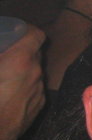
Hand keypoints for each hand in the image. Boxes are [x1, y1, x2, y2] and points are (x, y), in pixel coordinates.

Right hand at [0, 24, 44, 139]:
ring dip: (22, 70)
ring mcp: (39, 92)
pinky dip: (23, 87)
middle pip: (35, 54)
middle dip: (20, 52)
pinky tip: (5, 94)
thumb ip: (0, 55)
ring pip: (34, 73)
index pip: (36, 35)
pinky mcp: (38, 108)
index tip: (14, 32)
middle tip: (3, 55)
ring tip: (2, 76)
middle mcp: (36, 74)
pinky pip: (33, 90)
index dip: (26, 30)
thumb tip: (2, 58)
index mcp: (21, 60)